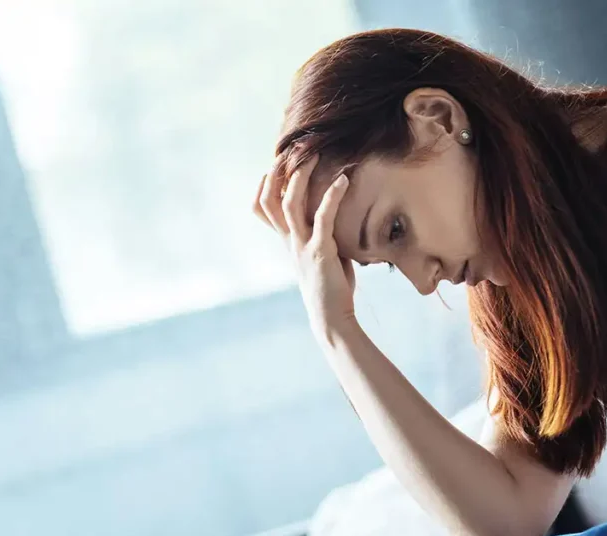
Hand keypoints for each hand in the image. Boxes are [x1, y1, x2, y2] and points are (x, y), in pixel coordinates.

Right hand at [254, 155, 356, 333]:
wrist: (332, 317)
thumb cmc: (332, 288)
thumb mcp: (324, 255)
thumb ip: (324, 235)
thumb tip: (338, 218)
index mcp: (287, 242)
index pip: (262, 208)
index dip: (265, 184)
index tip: (278, 162)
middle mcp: (289, 242)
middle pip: (271, 199)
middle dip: (280, 171)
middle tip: (296, 147)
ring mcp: (302, 246)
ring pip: (290, 203)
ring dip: (301, 176)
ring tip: (315, 155)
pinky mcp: (321, 251)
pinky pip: (323, 217)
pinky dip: (332, 195)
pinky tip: (344, 180)